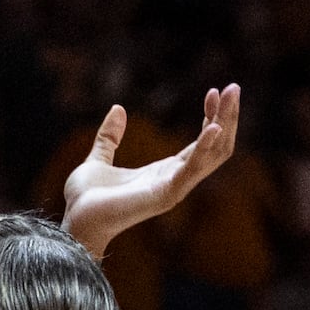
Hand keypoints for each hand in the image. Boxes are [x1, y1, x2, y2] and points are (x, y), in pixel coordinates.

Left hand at [61, 87, 240, 260]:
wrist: (75, 221)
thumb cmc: (86, 200)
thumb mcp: (98, 158)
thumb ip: (109, 136)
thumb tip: (118, 109)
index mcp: (164, 173)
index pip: (201, 143)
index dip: (211, 116)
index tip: (212, 91)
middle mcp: (175, 180)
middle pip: (215, 147)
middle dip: (228, 117)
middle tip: (234, 87)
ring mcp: (173, 189)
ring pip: (213, 155)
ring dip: (225, 124)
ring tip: (231, 96)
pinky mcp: (165, 195)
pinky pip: (193, 169)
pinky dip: (205, 147)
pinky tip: (214, 126)